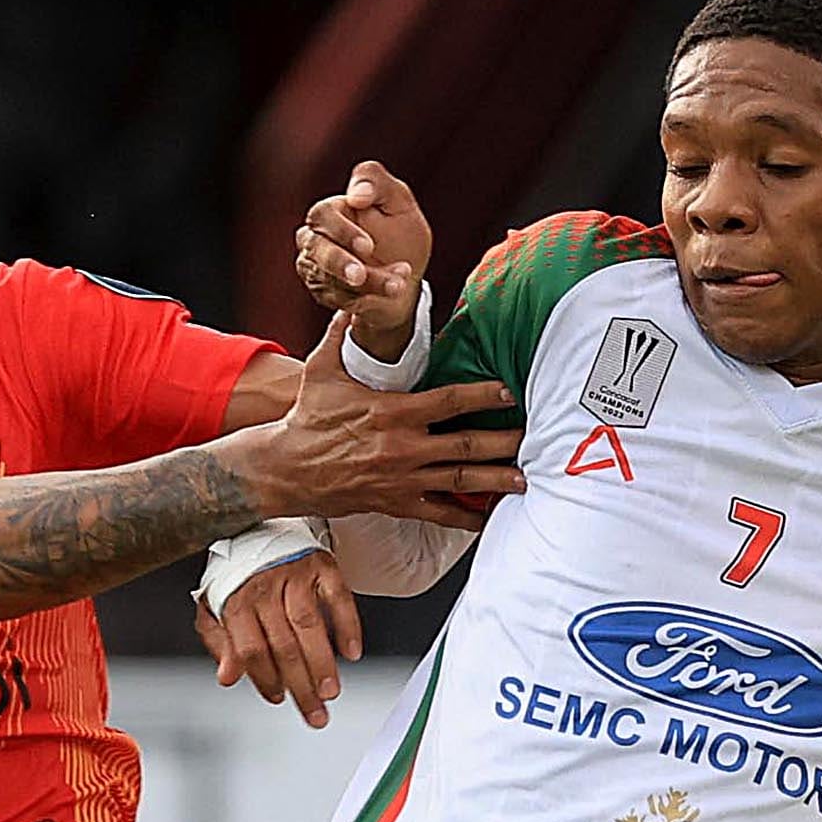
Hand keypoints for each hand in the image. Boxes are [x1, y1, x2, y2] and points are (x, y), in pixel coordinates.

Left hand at [193, 548, 363, 726]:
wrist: (259, 527)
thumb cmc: (239, 572)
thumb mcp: (215, 606)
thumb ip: (220, 643)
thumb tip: (227, 677)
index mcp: (236, 599)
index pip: (250, 650)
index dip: (264, 678)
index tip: (277, 697)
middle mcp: (265, 586)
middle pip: (283, 645)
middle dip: (301, 685)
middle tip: (315, 712)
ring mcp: (294, 574)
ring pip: (310, 625)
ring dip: (323, 663)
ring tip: (330, 691)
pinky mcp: (321, 564)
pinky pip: (339, 596)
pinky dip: (348, 626)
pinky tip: (351, 652)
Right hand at [230, 320, 521, 523]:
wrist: (287, 468)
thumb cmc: (308, 418)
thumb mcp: (322, 370)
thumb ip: (341, 334)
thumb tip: (354, 302)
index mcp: (392, 413)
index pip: (448, 401)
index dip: (482, 395)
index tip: (508, 391)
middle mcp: (402, 448)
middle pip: (465, 445)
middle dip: (502, 441)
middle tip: (534, 437)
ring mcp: (401, 479)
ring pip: (459, 481)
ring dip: (494, 481)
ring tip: (523, 478)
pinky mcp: (395, 503)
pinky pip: (437, 513)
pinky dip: (464, 518)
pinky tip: (487, 518)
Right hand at [297, 160, 436, 357]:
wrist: (407, 276)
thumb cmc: (401, 233)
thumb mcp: (399, 202)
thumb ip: (377, 184)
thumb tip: (356, 194)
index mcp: (332, 211)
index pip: (322, 215)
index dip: (341, 231)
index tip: (368, 246)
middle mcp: (318, 239)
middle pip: (314, 249)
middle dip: (339, 264)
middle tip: (361, 276)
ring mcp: (318, 268)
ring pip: (329, 279)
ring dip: (365, 284)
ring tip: (398, 284)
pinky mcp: (326, 293)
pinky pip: (339, 299)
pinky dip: (367, 298)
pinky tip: (390, 292)